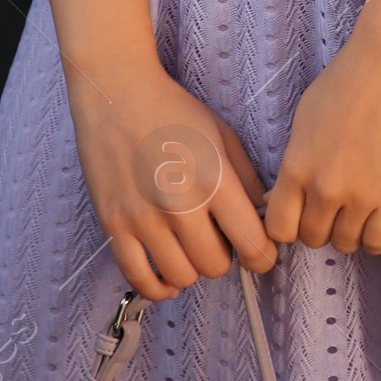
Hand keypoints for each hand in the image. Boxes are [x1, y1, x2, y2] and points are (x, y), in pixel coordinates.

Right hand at [67, 55, 276, 301]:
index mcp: (214, 178)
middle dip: (225, 257)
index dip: (263, 256)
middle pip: (217, 266)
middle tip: (219, 238)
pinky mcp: (114, 225)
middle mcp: (180, 204)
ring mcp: (143, 218)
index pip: (252, 243)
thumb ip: (249, 180)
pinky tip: (168, 276)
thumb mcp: (223, 136)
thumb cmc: (174, 112)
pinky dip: (158, 286)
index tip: (260, 252)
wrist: (116, 94)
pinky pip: (139, 278)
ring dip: (193, 267)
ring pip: (182, 276)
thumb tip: (266, 218)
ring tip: (192, 246)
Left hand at [263, 23, 380, 256]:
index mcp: (295, 166)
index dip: (291, 226)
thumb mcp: (305, 119)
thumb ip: (292, 163)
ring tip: (362, 203)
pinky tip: (380, 212)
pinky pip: (377, 242)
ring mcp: (360, 194)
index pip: (279, 228)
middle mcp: (323, 187)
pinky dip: (375, 233)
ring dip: (351, 228)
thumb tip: (276, 200)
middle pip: (313, 238)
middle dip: (322, 224)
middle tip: (337, 203)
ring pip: (345, 243)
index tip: (303, 215)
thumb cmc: (349, 79)